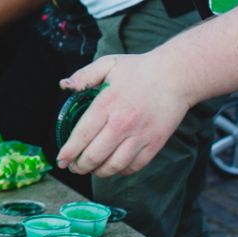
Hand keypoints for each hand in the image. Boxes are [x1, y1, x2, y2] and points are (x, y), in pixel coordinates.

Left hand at [55, 54, 192, 177]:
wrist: (176, 76)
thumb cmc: (140, 69)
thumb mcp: (109, 64)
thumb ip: (84, 76)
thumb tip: (64, 86)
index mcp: (107, 104)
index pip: (81, 135)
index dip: (68, 152)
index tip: (61, 160)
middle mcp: (122, 123)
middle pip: (94, 156)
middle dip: (80, 166)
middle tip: (74, 166)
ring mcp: (140, 136)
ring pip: (113, 166)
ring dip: (98, 172)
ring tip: (92, 169)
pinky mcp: (154, 144)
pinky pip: (133, 167)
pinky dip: (120, 171)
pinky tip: (113, 165)